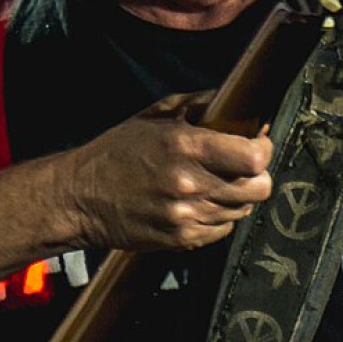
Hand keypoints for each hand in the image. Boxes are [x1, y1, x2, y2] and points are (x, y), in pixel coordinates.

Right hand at [58, 91, 273, 250]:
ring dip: (237, 195)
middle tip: (243, 165)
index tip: (257, 142)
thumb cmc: (117, 151)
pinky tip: (199, 202)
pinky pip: (222, 229)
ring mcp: (187, 216)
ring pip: (243, 209)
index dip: (263, 148)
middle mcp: (190, 184)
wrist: (80, 197)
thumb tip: (236, 102)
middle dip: (258, 175)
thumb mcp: (154, 115)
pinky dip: (219, 215)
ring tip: (214, 182)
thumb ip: (199, 104)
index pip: (254, 157)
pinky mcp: (182, 239)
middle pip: (259, 188)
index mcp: (185, 147)